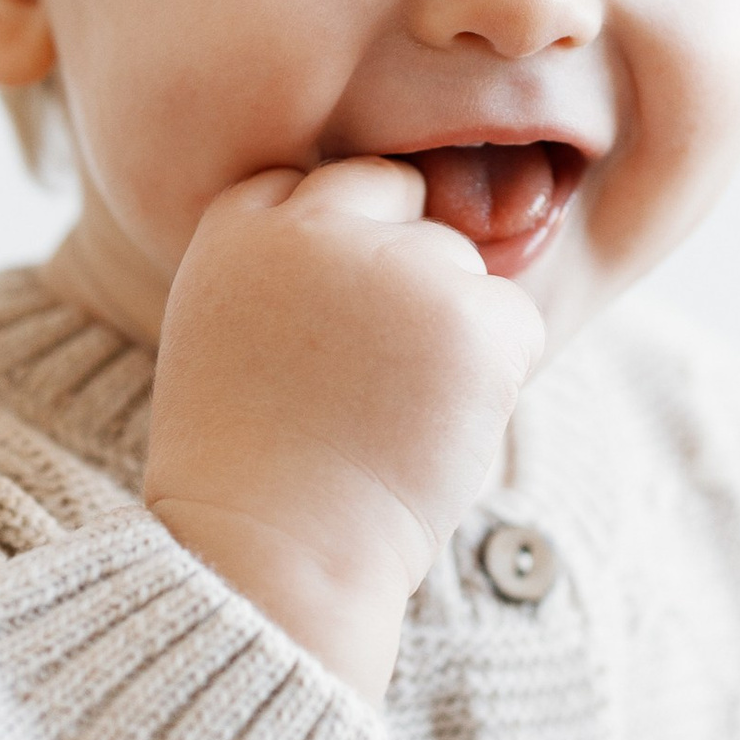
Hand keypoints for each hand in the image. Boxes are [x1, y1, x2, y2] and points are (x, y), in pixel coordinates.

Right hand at [145, 159, 543, 702]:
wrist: (273, 555)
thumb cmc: (250, 471)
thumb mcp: (225, 335)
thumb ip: (284, 265)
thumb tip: (381, 234)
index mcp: (238, 227)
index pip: (324, 184)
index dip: (342, 249)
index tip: (332, 322)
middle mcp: (315, 226)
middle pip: (401, 203)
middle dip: (403, 273)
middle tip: (371, 377)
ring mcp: (398, 266)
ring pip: (459, 262)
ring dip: (447, 331)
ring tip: (389, 416)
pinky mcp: (470, 315)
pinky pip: (513, 320)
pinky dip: (494, 374)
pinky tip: (434, 429)